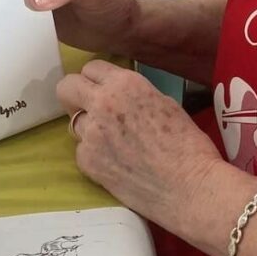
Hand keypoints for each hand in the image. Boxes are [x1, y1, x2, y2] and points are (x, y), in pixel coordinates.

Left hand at [59, 59, 221, 232]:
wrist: (189, 187)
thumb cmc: (187, 143)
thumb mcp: (164, 102)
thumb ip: (135, 94)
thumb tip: (122, 97)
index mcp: (125, 83)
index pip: (91, 68)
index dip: (97, 79)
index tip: (102, 89)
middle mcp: (102, 103)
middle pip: (67, 87)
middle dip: (76, 95)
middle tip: (91, 108)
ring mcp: (91, 134)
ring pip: (74, 122)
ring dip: (88, 128)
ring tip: (113, 143)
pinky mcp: (87, 162)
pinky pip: (81, 150)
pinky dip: (94, 154)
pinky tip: (116, 163)